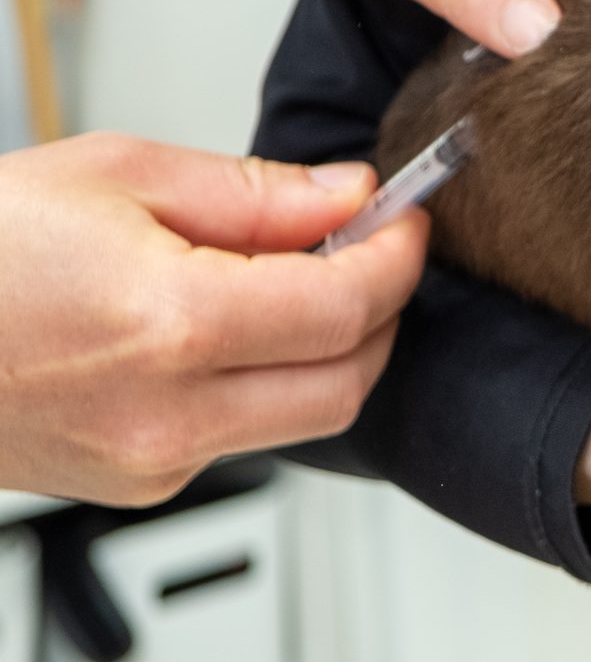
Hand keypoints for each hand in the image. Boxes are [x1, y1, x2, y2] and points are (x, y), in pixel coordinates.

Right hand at [0, 135, 424, 505]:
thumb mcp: (115, 175)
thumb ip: (253, 194)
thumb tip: (349, 197)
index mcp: (170, 325)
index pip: (347, 307)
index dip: (396, 258)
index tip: (403, 219)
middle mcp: (167, 413)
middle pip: (350, 379)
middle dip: (380, 311)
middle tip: (368, 251)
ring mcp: (150, 464)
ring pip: (308, 417)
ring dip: (332, 352)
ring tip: (297, 282)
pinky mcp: (134, 486)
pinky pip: (245, 436)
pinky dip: (268, 383)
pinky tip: (234, 330)